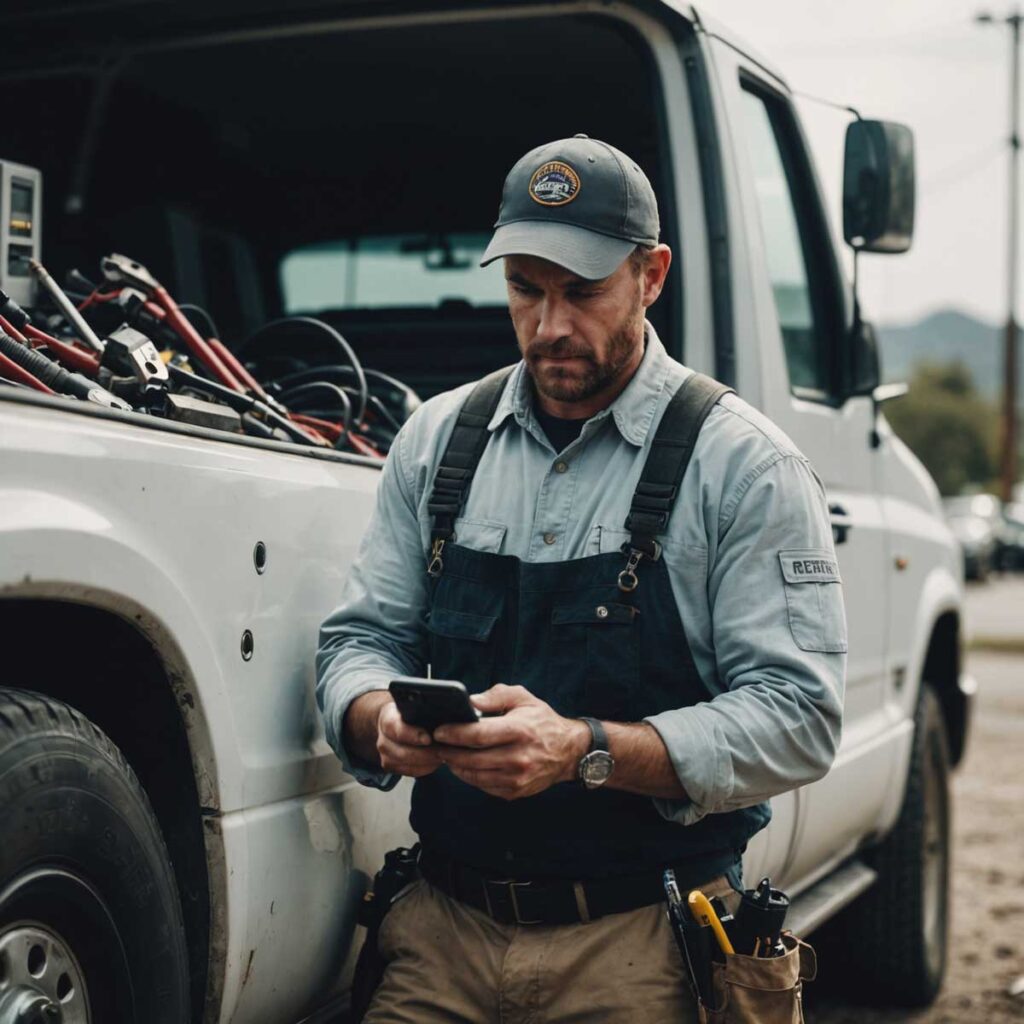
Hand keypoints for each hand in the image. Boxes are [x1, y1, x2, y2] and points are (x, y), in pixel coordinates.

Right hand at [376, 700, 443, 777]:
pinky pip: (411, 772)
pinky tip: (436, 760)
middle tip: (445, 750)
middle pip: (404, 753)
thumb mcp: (415, 707)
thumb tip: (445, 717)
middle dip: (427, 753)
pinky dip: (426, 768)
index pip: (398, 730)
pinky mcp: (390, 766)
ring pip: (408, 765)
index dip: (413, 736)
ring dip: (428, 762)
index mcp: (388, 719)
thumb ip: (425, 712)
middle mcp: (383, 738)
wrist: (396, 721)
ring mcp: (385, 754)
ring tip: (444, 755)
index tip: (428, 739)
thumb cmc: (410, 713)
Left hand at [433, 684, 590, 799]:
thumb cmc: (542, 721)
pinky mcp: (515, 792)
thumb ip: (495, 696)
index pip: (478, 735)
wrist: (568, 752)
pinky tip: (464, 765)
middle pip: (471, 759)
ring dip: (455, 766)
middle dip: (448, 751)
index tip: (438, 730)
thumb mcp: (523, 698)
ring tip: (446, 754)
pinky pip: (484, 786)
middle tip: (435, 744)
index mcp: (519, 731)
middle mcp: (518, 757)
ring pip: (474, 776)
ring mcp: (517, 778)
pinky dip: (470, 776)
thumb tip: (470, 702)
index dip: (454, 733)